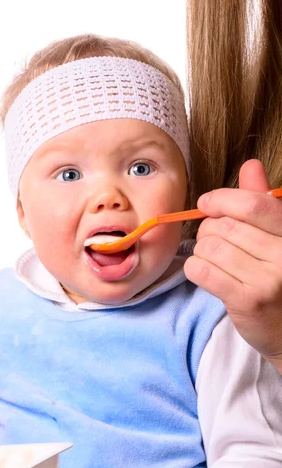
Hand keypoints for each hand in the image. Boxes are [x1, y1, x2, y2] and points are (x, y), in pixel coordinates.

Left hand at [184, 159, 281, 370]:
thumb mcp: (278, 239)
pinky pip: (202, 271)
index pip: (253, 204)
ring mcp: (266, 280)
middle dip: (208, 227)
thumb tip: (249, 165)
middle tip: (211, 238)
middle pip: (226, 226)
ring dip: (201, 250)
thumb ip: (263, 203)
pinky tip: (204, 272)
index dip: (222, 199)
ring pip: (211, 247)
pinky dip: (195, 268)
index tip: (207, 203)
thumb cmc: (279, 281)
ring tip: (211, 258)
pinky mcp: (246, 302)